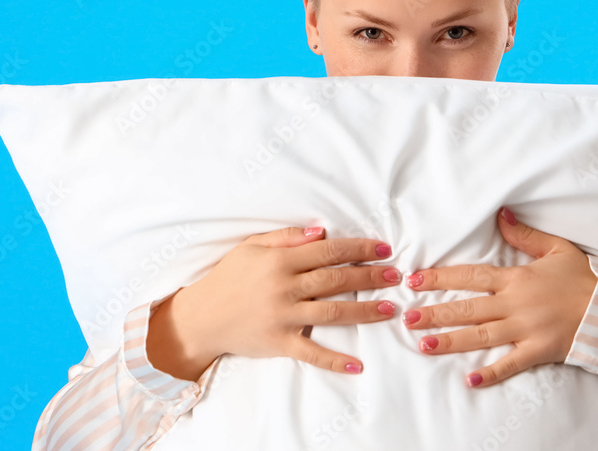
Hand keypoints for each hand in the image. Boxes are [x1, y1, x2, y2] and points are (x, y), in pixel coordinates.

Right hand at [146, 225, 401, 380]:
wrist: (200, 317)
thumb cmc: (228, 277)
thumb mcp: (252, 246)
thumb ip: (287, 238)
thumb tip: (321, 231)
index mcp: (280, 261)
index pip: (328, 251)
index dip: (358, 249)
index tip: (383, 248)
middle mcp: (284, 288)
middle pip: (336, 280)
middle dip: (370, 276)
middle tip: (397, 275)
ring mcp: (283, 317)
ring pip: (332, 312)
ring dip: (365, 311)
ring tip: (390, 308)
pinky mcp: (279, 343)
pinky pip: (311, 352)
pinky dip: (334, 360)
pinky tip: (358, 365)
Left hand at [400, 206, 597, 387]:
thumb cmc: (583, 277)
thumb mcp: (556, 248)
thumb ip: (524, 234)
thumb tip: (500, 213)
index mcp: (516, 278)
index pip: (470, 276)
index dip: (441, 278)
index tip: (415, 280)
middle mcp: (515, 304)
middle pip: (467, 308)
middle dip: (435, 312)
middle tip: (407, 318)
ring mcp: (525, 330)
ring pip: (480, 336)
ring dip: (451, 341)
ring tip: (424, 345)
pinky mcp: (538, 351)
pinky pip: (511, 364)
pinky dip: (491, 373)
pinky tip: (470, 381)